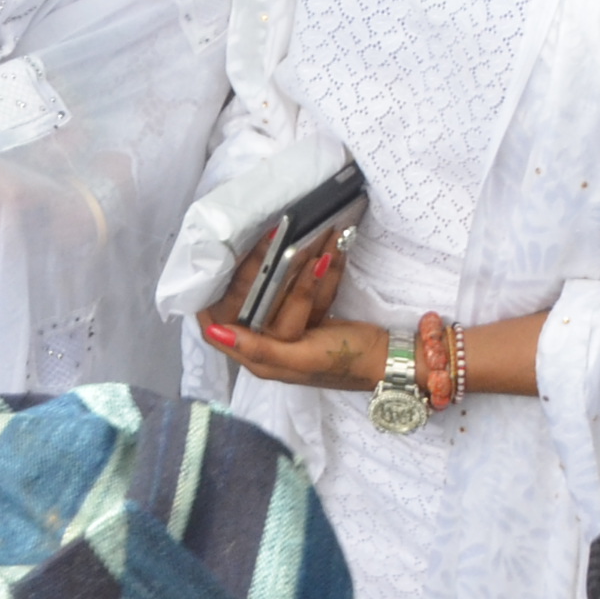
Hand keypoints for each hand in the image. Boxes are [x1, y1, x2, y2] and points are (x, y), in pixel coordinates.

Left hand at [199, 232, 388, 390]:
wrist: (391, 360)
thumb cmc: (343, 363)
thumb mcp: (301, 358)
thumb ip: (259, 349)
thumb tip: (214, 333)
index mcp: (259, 356)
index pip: (216, 324)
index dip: (208, 299)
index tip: (212, 265)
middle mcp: (268, 342)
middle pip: (251, 297)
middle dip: (265, 265)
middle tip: (277, 235)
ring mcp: (290, 326)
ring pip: (281, 287)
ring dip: (298, 261)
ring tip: (314, 234)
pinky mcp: (311, 316)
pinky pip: (307, 287)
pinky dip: (321, 269)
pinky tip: (333, 246)